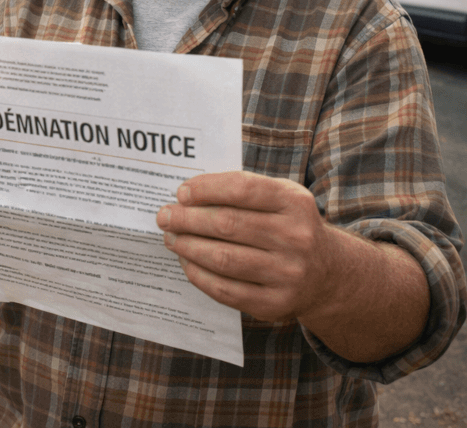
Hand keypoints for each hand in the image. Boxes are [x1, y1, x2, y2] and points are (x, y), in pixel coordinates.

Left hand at [156, 170, 339, 323]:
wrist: (328, 274)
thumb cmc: (288, 226)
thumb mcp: (280, 198)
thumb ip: (242, 190)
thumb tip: (187, 195)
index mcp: (295, 203)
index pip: (242, 189)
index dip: (206, 189)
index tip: (181, 193)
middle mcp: (296, 238)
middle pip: (227, 224)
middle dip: (187, 219)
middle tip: (165, 216)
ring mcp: (288, 274)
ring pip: (222, 258)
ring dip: (188, 246)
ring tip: (171, 238)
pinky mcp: (274, 304)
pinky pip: (225, 289)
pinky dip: (198, 274)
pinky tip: (187, 262)